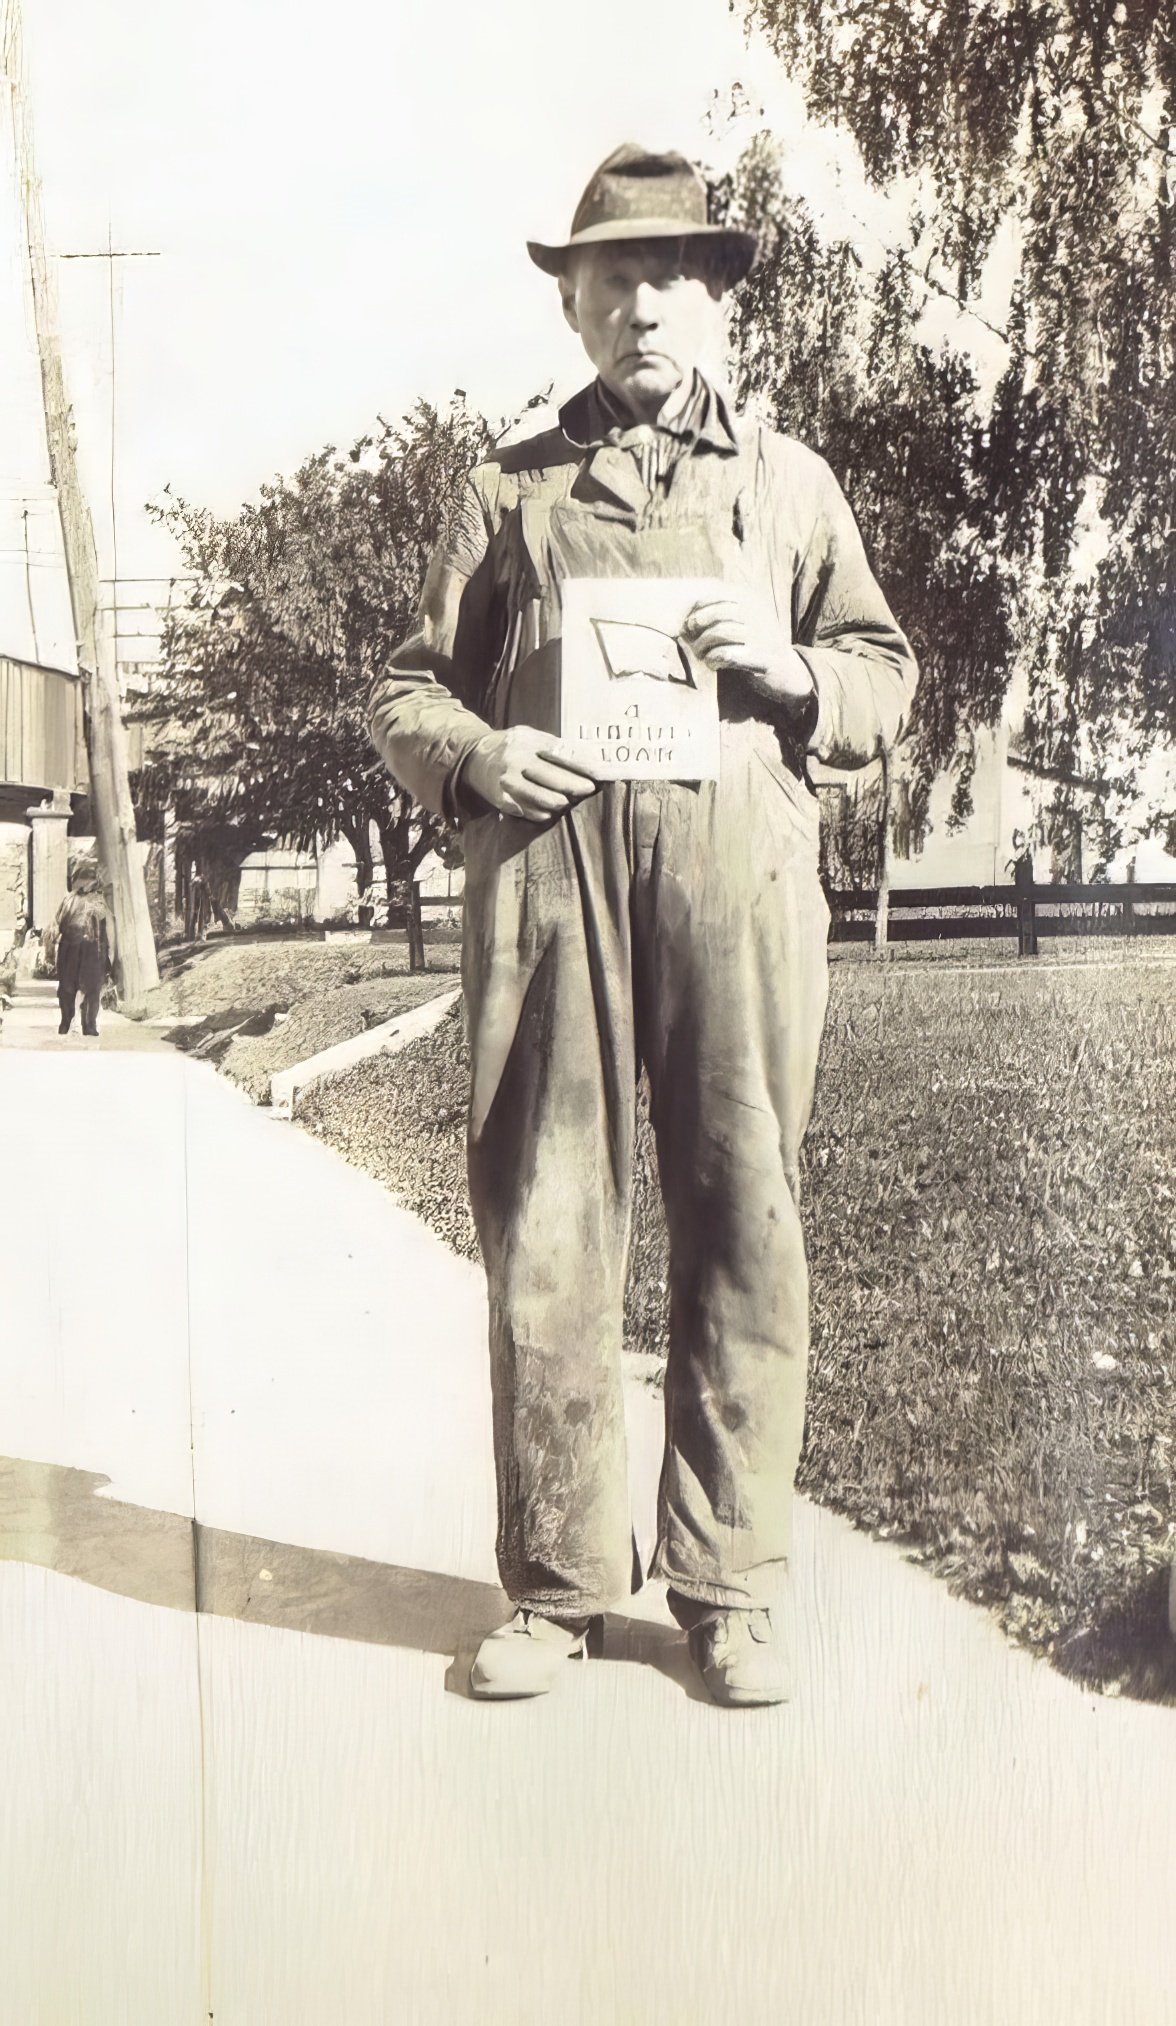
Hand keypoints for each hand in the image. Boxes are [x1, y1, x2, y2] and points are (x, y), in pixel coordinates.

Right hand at [462, 725, 599, 820]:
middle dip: (578, 787)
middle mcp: (516, 759)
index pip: (562, 753)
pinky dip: (544, 813)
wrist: (471, 757)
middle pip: (556, 778)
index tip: (599, 775)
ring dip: (562, 802)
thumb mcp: (528, 736)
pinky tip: (549, 809)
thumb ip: (554, 745)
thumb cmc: (509, 746)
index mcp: (526, 740)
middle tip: (589, 790)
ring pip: (547, 799)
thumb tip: (588, 758)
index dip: (583, 766)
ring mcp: (508, 781)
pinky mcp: (502, 799)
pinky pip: (531, 812)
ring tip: (567, 799)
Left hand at [682, 592, 814, 710]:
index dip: (699, 608)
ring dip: (703, 646)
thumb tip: (688, 617)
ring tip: (702, 655)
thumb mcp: (745, 622)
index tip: (690, 624)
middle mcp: (757, 614)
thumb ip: (722, 614)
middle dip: (698, 626)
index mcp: (752, 601)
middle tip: (693, 641)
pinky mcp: (760, 657)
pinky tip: (713, 665)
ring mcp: (760, 635)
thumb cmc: (757, 646)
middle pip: (717, 612)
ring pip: (719, 633)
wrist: (789, 671)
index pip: (718, 593)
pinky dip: (713, 660)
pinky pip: (725, 654)